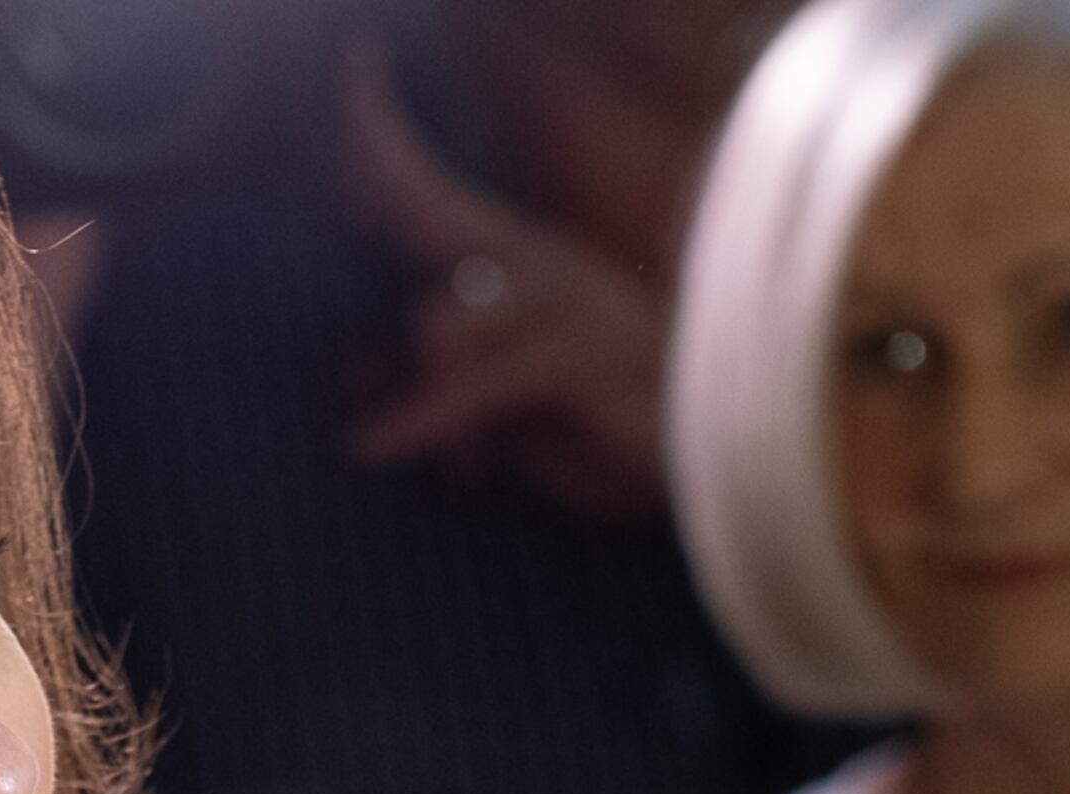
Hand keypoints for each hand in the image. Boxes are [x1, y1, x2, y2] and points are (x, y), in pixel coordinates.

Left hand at [338, 37, 673, 521]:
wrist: (718, 451)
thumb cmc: (611, 425)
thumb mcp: (506, 405)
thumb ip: (433, 379)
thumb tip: (352, 376)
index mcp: (514, 255)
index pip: (419, 182)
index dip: (370, 123)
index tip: (352, 53)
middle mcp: (531, 257)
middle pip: (414, 197)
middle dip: (366, 145)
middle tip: (355, 89)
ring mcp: (555, 295)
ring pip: (430, 325)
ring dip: (421, 401)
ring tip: (472, 463)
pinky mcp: (568, 348)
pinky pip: (466, 383)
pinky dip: (417, 422)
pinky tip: (367, 446)